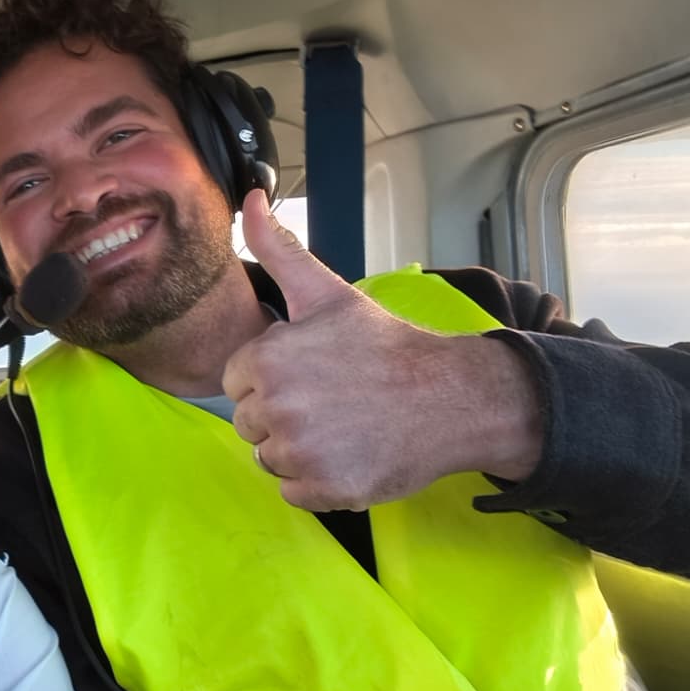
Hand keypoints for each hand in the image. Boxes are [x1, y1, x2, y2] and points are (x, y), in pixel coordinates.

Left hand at [223, 189, 540, 509]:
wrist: (452, 397)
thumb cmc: (385, 346)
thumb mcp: (326, 294)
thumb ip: (279, 250)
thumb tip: (250, 198)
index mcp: (267, 359)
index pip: (237, 383)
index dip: (272, 378)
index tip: (313, 373)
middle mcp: (277, 408)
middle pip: (249, 424)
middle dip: (282, 415)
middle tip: (331, 400)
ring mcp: (301, 452)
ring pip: (269, 459)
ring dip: (298, 449)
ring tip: (342, 426)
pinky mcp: (324, 489)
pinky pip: (292, 492)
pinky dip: (316, 481)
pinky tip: (349, 453)